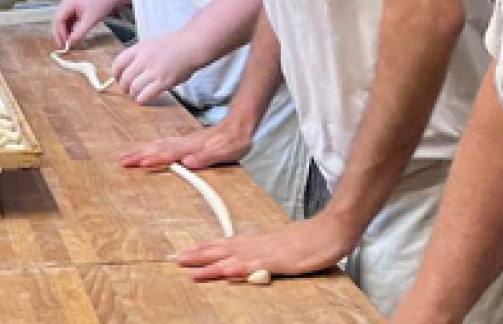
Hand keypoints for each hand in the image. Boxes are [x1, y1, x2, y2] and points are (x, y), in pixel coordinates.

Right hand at [52, 0, 108, 50]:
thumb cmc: (102, 3)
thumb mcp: (91, 20)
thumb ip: (79, 33)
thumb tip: (69, 44)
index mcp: (68, 3)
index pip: (58, 20)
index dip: (60, 33)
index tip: (65, 44)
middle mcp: (66, 2)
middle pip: (58, 20)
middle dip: (60, 33)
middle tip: (63, 46)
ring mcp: (71, 4)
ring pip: (64, 20)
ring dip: (65, 31)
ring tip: (68, 42)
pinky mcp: (77, 7)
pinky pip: (70, 19)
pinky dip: (70, 28)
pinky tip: (74, 35)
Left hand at [112, 32, 207, 103]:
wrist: (192, 46)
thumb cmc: (173, 45)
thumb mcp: (150, 44)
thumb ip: (138, 55)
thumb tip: (127, 70)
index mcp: (139, 48)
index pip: (118, 63)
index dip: (115, 74)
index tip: (118, 78)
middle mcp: (144, 59)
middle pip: (125, 78)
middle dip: (124, 87)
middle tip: (127, 89)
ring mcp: (154, 70)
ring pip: (134, 88)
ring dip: (133, 94)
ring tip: (136, 95)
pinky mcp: (164, 81)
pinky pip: (146, 94)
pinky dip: (142, 99)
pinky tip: (143, 99)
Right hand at [119, 121, 251, 169]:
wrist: (239, 126)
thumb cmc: (234, 141)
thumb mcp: (226, 152)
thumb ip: (206, 156)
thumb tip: (188, 162)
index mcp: (192, 147)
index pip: (168, 154)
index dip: (153, 159)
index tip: (138, 163)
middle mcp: (184, 144)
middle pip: (157, 149)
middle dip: (138, 155)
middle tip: (121, 161)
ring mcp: (184, 142)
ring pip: (157, 145)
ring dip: (141, 151)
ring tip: (126, 156)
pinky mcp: (185, 143)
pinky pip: (163, 144)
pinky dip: (151, 147)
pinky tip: (147, 149)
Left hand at [173, 212, 358, 283]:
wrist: (331, 230)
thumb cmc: (307, 240)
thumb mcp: (279, 247)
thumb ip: (260, 253)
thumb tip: (243, 260)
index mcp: (253, 241)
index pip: (220, 244)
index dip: (200, 248)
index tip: (180, 253)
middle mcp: (253, 244)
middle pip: (218, 248)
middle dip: (194, 254)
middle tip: (171, 258)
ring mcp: (263, 252)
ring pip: (228, 257)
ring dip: (206, 262)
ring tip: (185, 266)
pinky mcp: (276, 260)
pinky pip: (251, 266)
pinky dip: (235, 269)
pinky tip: (222, 272)